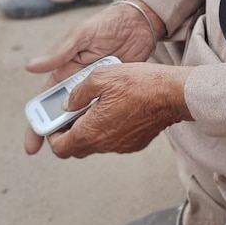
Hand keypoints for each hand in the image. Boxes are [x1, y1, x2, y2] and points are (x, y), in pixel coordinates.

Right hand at [24, 1, 163, 153]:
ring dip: (82, 131)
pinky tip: (103, 136)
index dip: (38, 122)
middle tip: (59, 151)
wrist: (140, 21)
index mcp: (66, 71)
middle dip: (59, 133)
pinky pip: (107, 110)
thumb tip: (30, 66)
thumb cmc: (107, 23)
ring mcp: (99, 89)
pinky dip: (103, 123)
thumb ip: (60, 53)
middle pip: (65, 114)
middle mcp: (80, 83)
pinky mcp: (117, 91)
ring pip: (86, 116)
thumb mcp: (82, 36)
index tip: (32, 143)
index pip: (47, 101)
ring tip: (80, 149)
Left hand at [47, 63, 192, 158]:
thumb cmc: (139, 83)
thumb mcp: (101, 76)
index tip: (53, 123)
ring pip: (96, 143)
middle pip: (77, 148)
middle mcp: (104, 144)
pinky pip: (114, 140)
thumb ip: (78, 92)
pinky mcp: (135, 142)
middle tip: (72, 114)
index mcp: (91, 131)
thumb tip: (68, 104)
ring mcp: (121, 146)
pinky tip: (117, 108)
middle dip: (70, 133)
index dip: (52, 136)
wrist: (172, 93)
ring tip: (97, 106)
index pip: (60, 147)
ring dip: (91, 129)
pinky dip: (109, 128)